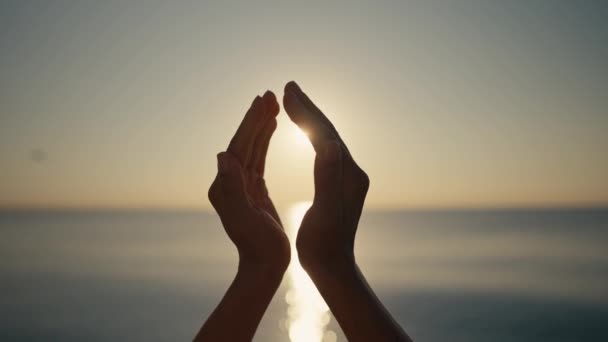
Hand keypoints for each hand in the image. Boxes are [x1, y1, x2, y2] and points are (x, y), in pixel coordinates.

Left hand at [208, 91, 289, 270]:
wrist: (263, 267)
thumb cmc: (258, 247)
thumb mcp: (245, 218)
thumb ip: (232, 188)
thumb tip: (222, 156)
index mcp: (225, 186)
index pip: (238, 146)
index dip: (250, 122)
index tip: (262, 100)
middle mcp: (229, 181)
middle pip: (243, 142)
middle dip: (255, 117)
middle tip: (269, 93)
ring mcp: (241, 184)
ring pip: (252, 147)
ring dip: (261, 124)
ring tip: (272, 103)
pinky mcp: (254, 189)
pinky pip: (259, 158)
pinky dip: (264, 139)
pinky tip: (272, 127)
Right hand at [283, 81, 368, 268]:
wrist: (334, 267)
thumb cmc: (323, 246)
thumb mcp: (325, 214)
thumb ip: (327, 177)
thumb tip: (328, 142)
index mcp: (347, 174)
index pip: (325, 134)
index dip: (306, 112)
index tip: (287, 91)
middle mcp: (352, 170)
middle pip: (328, 130)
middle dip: (308, 107)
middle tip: (288, 86)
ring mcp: (348, 176)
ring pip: (327, 138)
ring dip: (310, 118)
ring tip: (292, 101)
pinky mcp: (341, 182)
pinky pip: (326, 150)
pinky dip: (312, 134)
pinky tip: (304, 133)